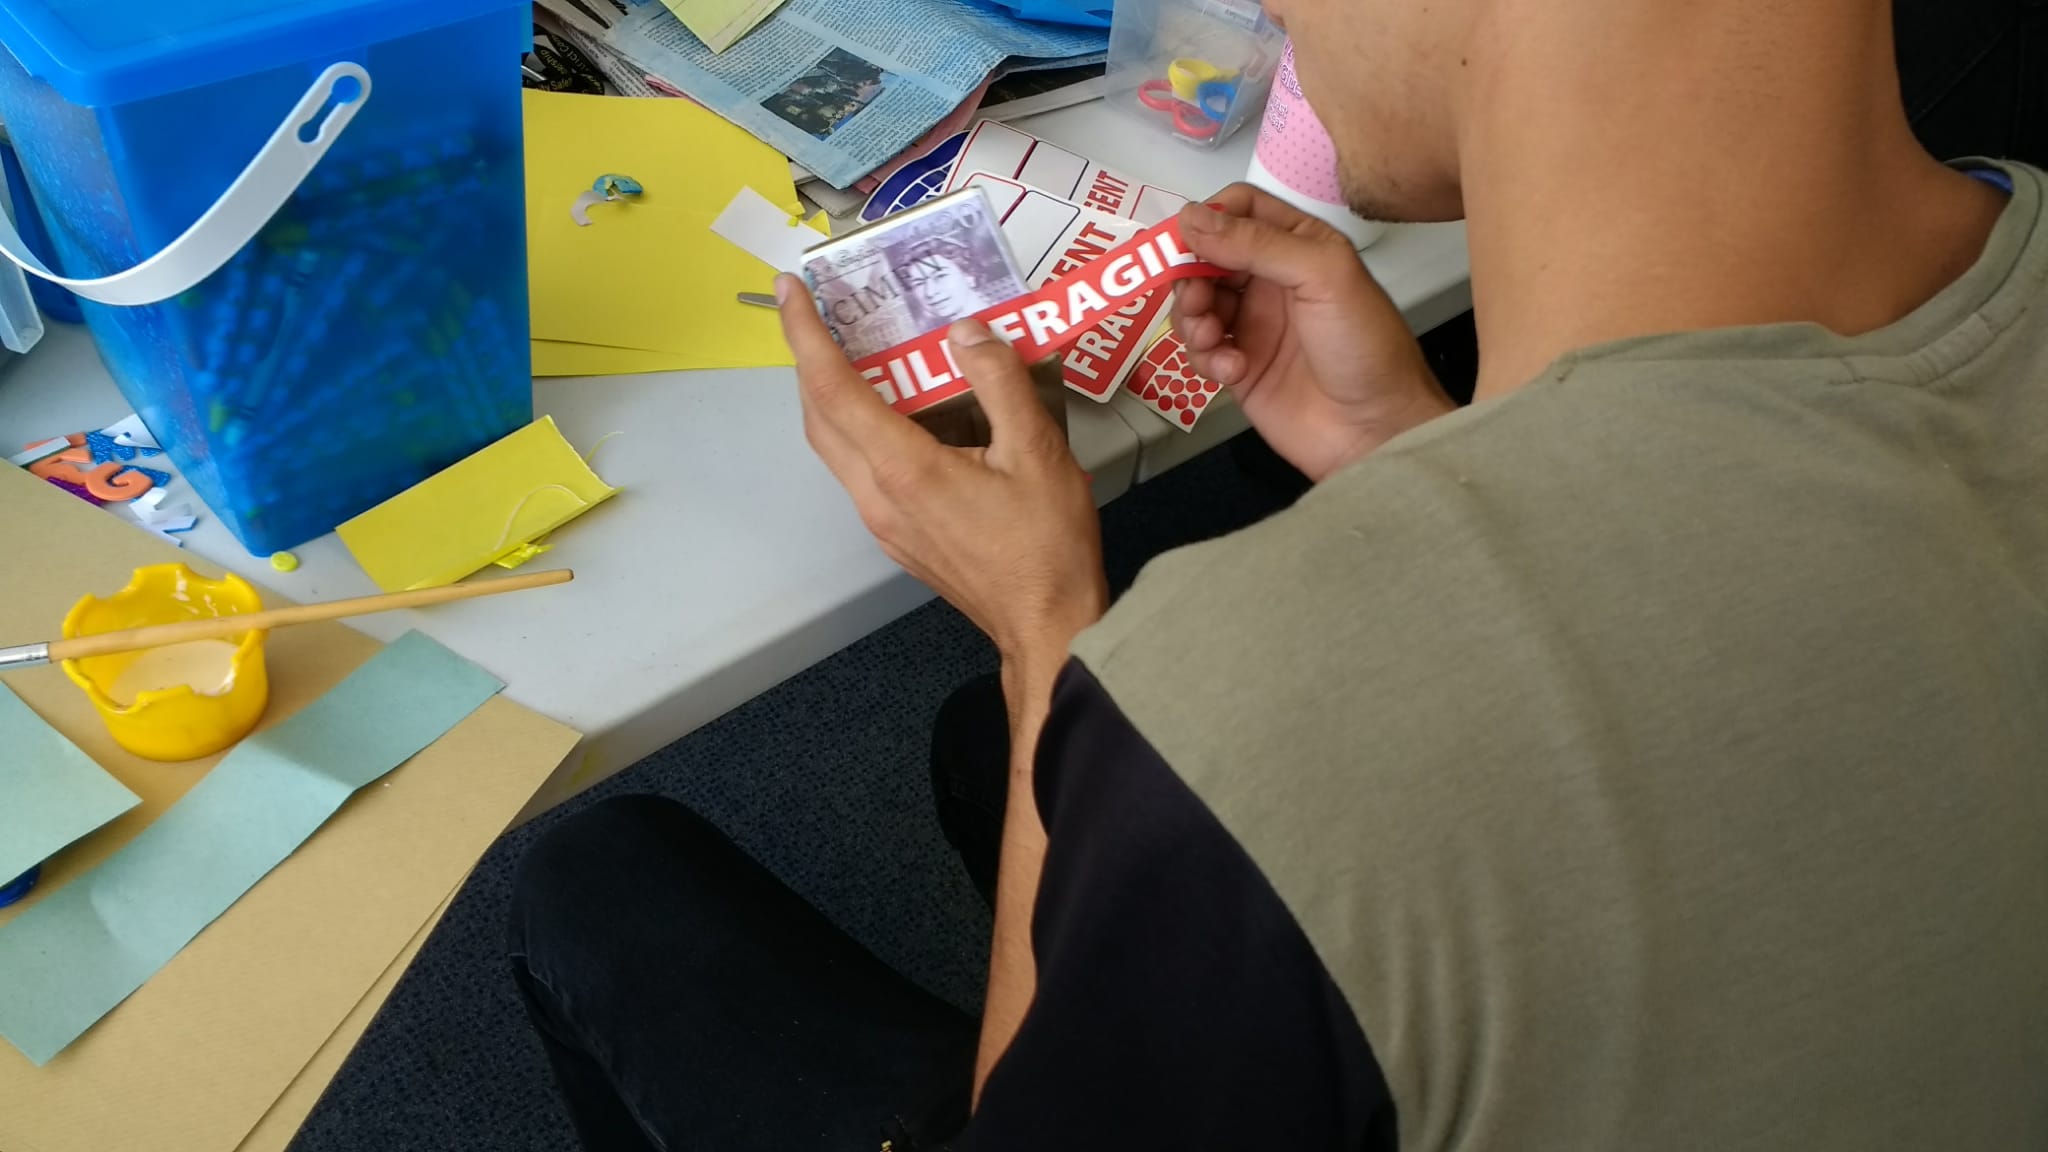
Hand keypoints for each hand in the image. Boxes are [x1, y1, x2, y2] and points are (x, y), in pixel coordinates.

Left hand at [777, 275, 1107, 674]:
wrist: (1048, 628)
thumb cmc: (1047, 545)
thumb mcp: (1037, 451)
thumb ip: (1000, 382)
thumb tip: (966, 333)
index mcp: (904, 469)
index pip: (833, 389)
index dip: (804, 334)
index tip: (790, 290)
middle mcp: (877, 496)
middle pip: (817, 418)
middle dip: (808, 360)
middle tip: (820, 312)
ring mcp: (883, 522)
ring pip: (834, 448)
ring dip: (830, 397)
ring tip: (855, 352)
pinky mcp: (898, 536)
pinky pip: (860, 470)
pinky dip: (860, 428)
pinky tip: (896, 412)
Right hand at [1173, 185, 1453, 481]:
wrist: (1375, 430)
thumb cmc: (1366, 346)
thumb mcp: (1321, 275)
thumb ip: (1256, 243)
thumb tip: (1193, 217)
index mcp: (1298, 244)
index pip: (1239, 210)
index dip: (1209, 218)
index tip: (1186, 240)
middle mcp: (1272, 280)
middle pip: (1206, 257)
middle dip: (1190, 275)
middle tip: (1197, 300)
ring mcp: (1253, 324)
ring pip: (1196, 304)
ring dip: (1193, 319)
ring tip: (1213, 338)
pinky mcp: (1239, 367)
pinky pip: (1201, 350)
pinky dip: (1206, 358)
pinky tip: (1232, 370)